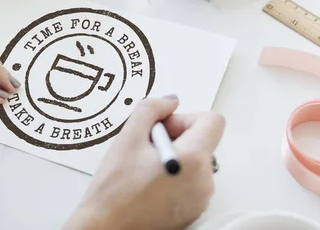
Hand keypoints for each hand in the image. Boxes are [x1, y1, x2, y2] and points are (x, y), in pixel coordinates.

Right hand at [64, 96, 224, 229]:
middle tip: (146, 148)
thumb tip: (169, 102)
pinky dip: (175, 176)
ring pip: (196, 161)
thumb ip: (151, 109)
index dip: (186, 118)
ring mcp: (200, 199)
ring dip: (175, 156)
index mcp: (193, 160)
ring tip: (144, 168)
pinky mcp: (193, 211)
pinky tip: (149, 183)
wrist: (107, 227)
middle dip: (176, 137)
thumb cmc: (114, 189)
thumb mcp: (128, 137)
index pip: (213, 121)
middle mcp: (204, 181)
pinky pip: (192, 182)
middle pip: (203, 141)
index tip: (164, 128)